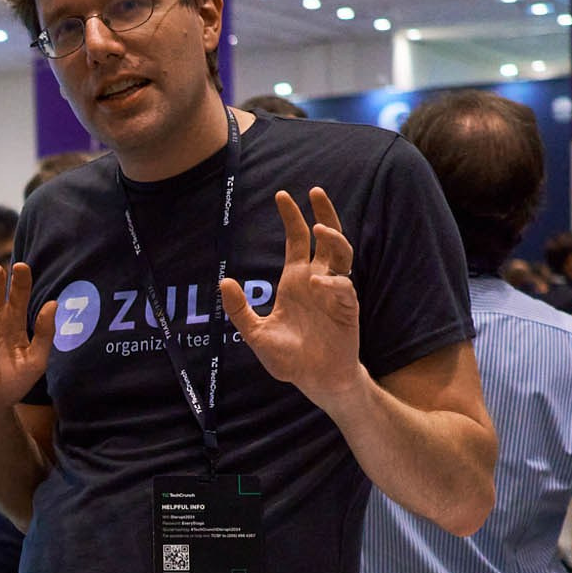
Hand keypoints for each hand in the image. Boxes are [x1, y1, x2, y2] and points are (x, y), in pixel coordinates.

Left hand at [221, 188, 366, 407]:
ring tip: (320, 230)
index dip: (292, 218)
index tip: (282, 195)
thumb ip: (240, 310)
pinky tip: (319, 284)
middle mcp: (317, 281)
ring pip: (342, 256)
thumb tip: (223, 281)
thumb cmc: (289, 357)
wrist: (315, 381)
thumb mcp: (255, 333)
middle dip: (323, 213)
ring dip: (334, 239)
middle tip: (314, 191)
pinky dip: (334, 284)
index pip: (297, 240)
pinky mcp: (348, 311)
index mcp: (295, 280)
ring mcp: (335, 294)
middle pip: (327, 238)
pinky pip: (345, 290)